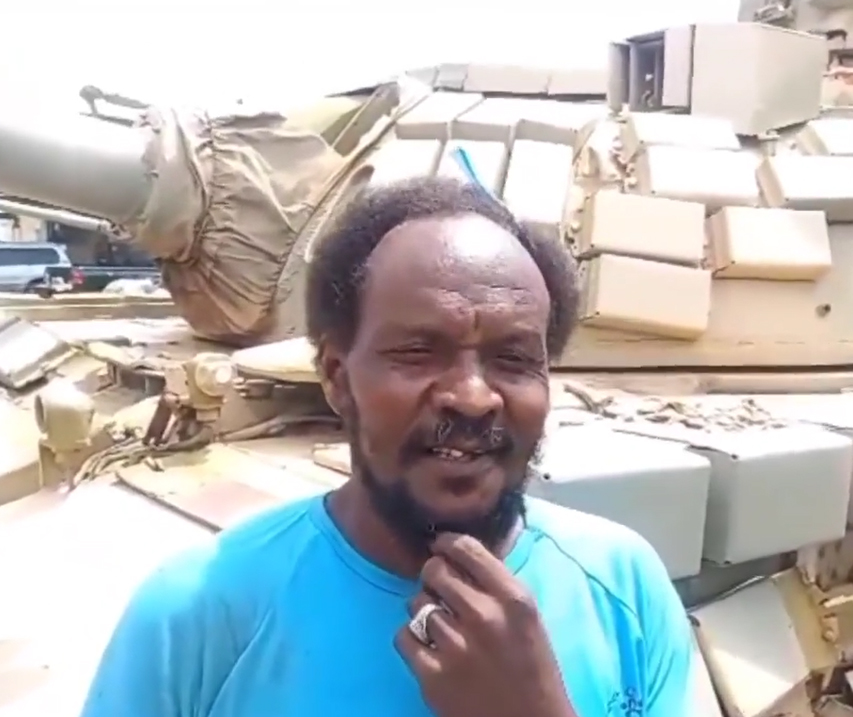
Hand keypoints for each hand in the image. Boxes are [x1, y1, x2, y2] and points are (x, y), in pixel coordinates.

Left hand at [394, 533, 576, 716]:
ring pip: (416, 603)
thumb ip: (497, 587)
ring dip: (424, 610)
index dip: (447, 543)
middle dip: (433, 577)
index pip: (467, 549)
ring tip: (440, 626)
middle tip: (439, 590)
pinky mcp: (432, 676)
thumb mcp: (528, 619)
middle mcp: (484, 616)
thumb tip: (458, 558)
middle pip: (435, 571)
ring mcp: (455, 646)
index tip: (440, 546)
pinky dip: (411, 639)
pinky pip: (403, 636)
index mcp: (514, 599)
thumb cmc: (533, 671)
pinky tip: (427, 647)